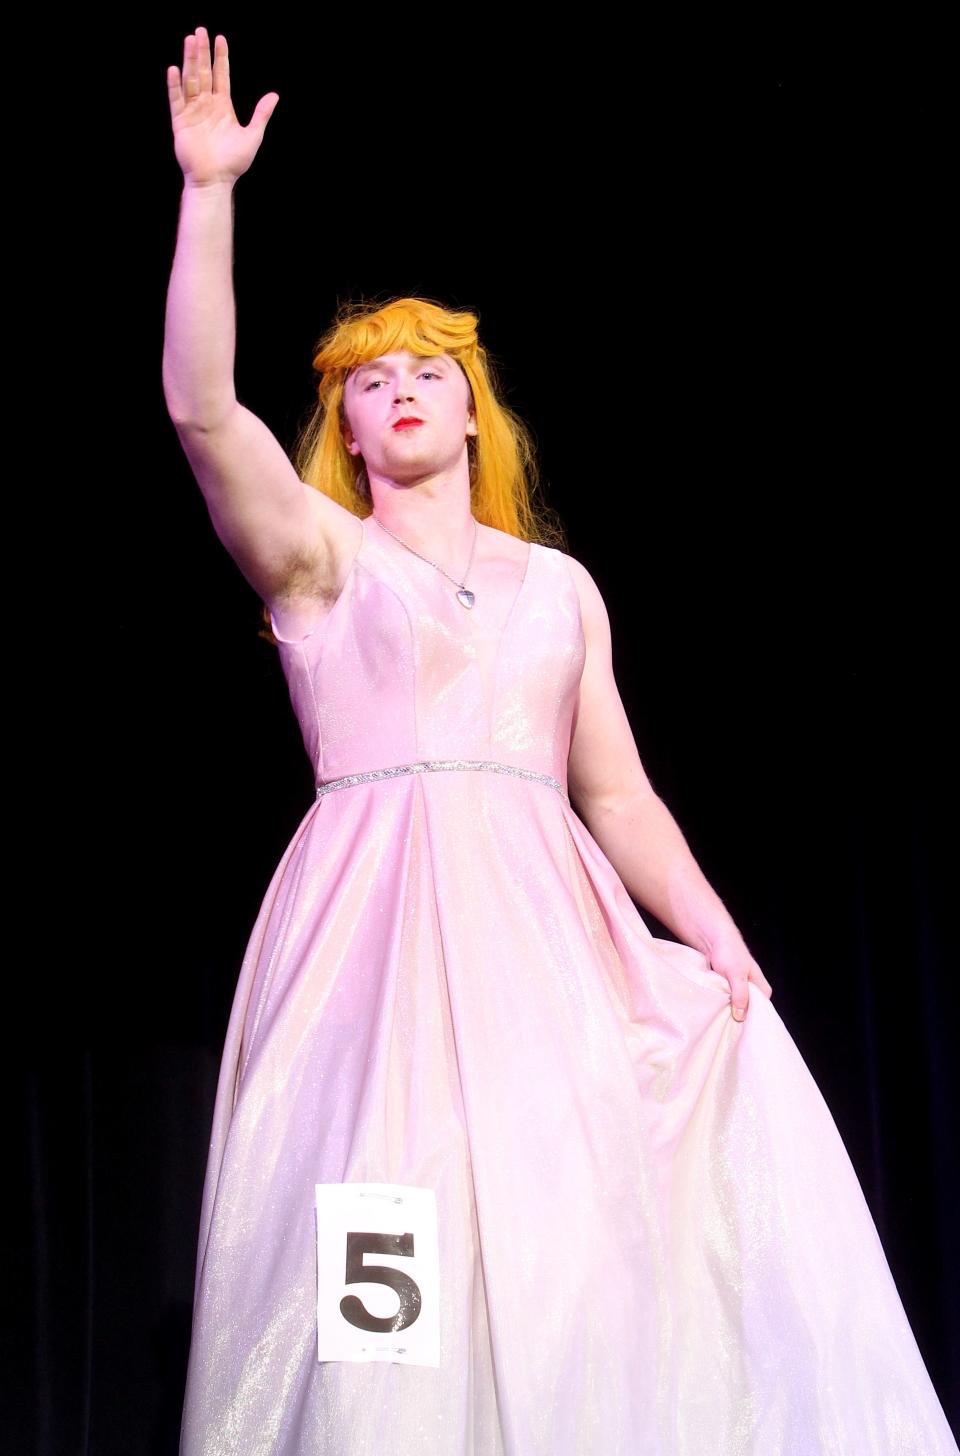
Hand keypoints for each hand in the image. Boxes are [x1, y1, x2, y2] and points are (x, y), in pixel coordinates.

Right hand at [167, 27, 278, 186]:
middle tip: (200, 30)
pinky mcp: (180, 122)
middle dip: (202, 52)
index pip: (221, 75)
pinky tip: (175, 69)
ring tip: (189, 40)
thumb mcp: (253, 136)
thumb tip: (275, 95)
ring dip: (189, 60)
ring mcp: (192, 112)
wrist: (215, 181)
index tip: (220, 38)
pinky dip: (174, 85)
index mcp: (223, 107)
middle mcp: (206, 105)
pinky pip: (176, 100)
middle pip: (204, 72)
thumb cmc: (234, 162)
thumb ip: (261, 114)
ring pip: (190, 80)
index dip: (221, 57)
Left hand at [707, 930, 773, 1021]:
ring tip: (719, 1020)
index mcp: (762, 989)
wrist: (713, 940)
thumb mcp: (736, 974)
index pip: (760, 1012)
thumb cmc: (730, 953)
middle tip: (727, 1027)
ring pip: (734, 1008)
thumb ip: (740, 993)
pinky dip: (719, 1006)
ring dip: (727, 1012)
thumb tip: (741, 1016)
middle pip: (747, 1012)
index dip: (751, 1021)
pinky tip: (713, 1012)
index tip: (740, 1030)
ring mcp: (738, 992)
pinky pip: (724, 1004)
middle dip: (737, 1018)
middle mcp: (752, 992)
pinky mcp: (726, 992)